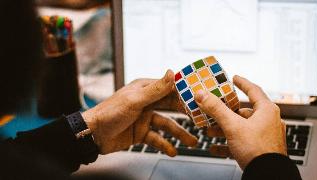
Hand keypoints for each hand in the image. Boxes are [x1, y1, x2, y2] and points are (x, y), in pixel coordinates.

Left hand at [82, 70, 196, 155]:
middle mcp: (147, 103)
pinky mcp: (141, 133)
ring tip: (191, 141)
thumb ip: (155, 89)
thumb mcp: (135, 100)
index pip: (169, 89)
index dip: (184, 93)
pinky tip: (173, 151)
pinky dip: (165, 145)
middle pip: (171, 107)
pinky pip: (156, 139)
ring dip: (179, 133)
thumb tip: (172, 73)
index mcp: (145, 90)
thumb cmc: (110, 112)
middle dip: (185, 114)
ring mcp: (144, 118)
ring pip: (166, 125)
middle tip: (200, 119)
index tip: (199, 97)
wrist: (93, 135)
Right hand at [194, 75, 285, 168]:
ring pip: (240, 128)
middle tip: (213, 111)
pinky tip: (215, 148)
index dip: (242, 83)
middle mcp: (267, 121)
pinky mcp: (260, 149)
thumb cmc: (258, 150)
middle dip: (224, 113)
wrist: (267, 175)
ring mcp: (264, 136)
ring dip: (223, 129)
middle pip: (242, 111)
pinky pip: (241, 142)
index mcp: (266, 111)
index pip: (253, 90)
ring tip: (210, 132)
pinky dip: (228, 144)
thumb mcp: (233, 126)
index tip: (234, 78)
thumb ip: (216, 109)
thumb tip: (202, 94)